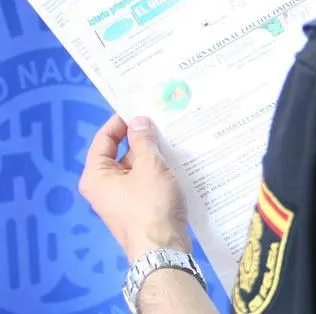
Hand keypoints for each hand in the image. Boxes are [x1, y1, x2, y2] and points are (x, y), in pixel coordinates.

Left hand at [79, 115, 191, 261]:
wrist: (162, 249)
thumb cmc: (150, 205)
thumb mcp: (149, 166)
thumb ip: (144, 140)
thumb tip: (139, 121)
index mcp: (96, 175)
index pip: (104, 139)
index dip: (121, 122)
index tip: (142, 108)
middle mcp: (102, 187)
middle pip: (120, 153)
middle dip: (141, 139)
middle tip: (164, 123)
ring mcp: (120, 200)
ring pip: (135, 169)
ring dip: (152, 156)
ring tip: (175, 140)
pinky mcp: (137, 209)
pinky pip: (144, 183)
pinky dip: (157, 172)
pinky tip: (177, 164)